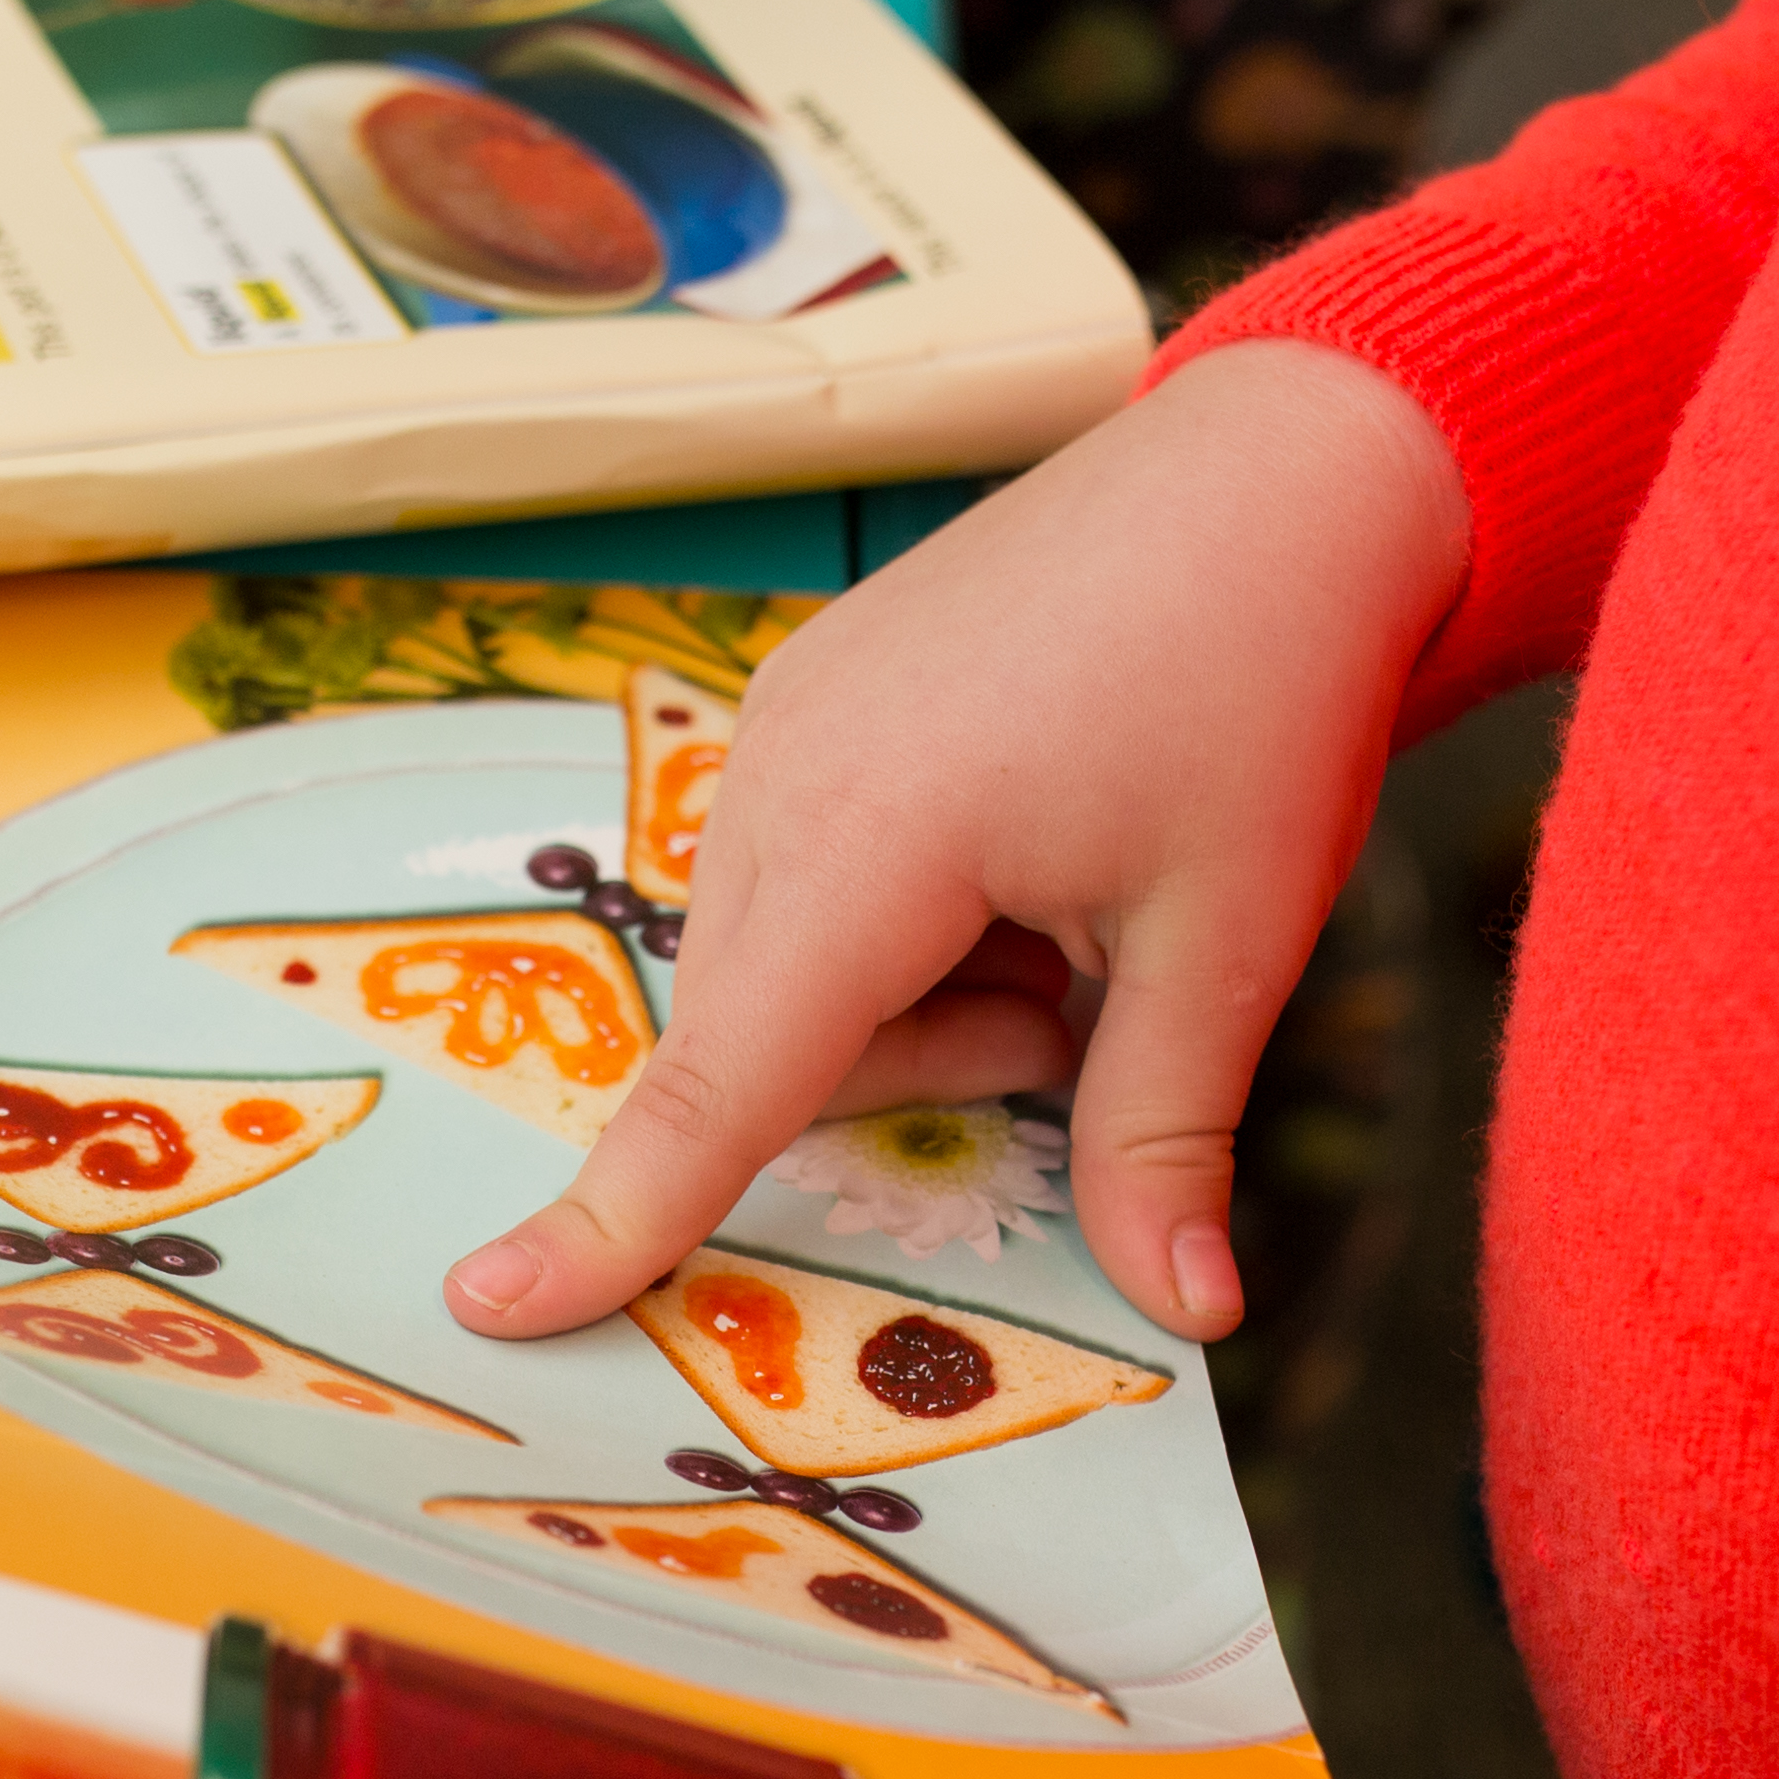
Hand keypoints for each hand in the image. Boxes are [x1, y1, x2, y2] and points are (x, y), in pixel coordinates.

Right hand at [442, 340, 1467, 1348]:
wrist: (1286, 462)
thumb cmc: (1265, 684)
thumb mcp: (1229, 939)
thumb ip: (1158, 1137)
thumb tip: (1189, 1316)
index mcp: (873, 833)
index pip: (724, 1081)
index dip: (616, 1214)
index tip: (493, 1306)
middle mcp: (787, 769)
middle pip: (771, 1040)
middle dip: (917, 1070)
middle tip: (1072, 998)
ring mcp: (788, 717)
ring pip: (790, 968)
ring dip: (918, 995)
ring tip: (1064, 910)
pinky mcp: (812, 691)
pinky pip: (807, 874)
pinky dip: (907, 915)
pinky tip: (1030, 848)